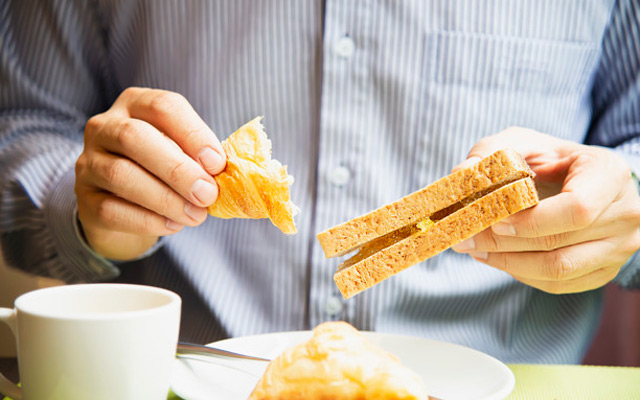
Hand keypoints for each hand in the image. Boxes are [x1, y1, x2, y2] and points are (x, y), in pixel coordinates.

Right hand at [75, 87, 225, 259]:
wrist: (125, 204)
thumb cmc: (163, 170)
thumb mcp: (182, 152)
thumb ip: (201, 157)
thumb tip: (225, 173)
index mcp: (136, 104)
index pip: (163, 107)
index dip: (193, 134)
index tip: (217, 164)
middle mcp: (104, 127)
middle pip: (134, 138)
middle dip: (177, 169)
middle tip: (207, 194)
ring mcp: (88, 162)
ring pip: (121, 175)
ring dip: (165, 199)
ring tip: (196, 215)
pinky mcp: (84, 199)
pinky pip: (112, 209)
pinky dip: (148, 220)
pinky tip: (173, 225)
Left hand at [451, 127, 639, 293]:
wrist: (586, 180)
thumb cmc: (552, 160)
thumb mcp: (524, 143)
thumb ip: (493, 151)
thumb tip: (462, 172)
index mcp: (609, 175)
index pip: (577, 208)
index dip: (532, 220)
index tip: (496, 218)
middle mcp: (624, 214)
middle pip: (560, 242)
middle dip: (504, 243)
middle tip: (465, 238)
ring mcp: (619, 248)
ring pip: (558, 270)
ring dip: (508, 262)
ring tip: (475, 249)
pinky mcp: (604, 271)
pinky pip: (559, 284)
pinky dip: (522, 273)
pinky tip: (497, 258)